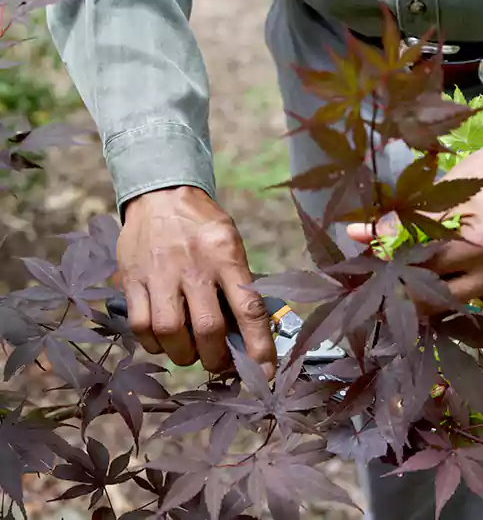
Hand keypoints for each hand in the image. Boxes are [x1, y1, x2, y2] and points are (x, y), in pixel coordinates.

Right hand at [117, 186, 275, 377]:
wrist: (161, 194)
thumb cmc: (204, 226)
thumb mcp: (232, 244)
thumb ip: (239, 284)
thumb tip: (249, 334)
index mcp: (226, 256)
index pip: (249, 309)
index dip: (258, 347)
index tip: (264, 372)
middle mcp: (193, 267)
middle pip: (208, 329)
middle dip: (218, 359)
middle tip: (222, 362)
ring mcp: (159, 274)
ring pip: (171, 333)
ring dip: (185, 355)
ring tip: (193, 353)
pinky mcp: (132, 280)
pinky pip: (141, 326)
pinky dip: (155, 344)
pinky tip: (165, 340)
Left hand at [348, 129, 482, 307]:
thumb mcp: (444, 191)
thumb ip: (403, 221)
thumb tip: (356, 235)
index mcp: (480, 244)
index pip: (422, 269)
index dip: (395, 270)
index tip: (376, 272)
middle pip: (440, 296)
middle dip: (415, 289)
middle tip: (396, 282)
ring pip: (464, 301)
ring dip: (445, 288)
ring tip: (436, 266)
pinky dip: (474, 285)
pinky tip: (472, 265)